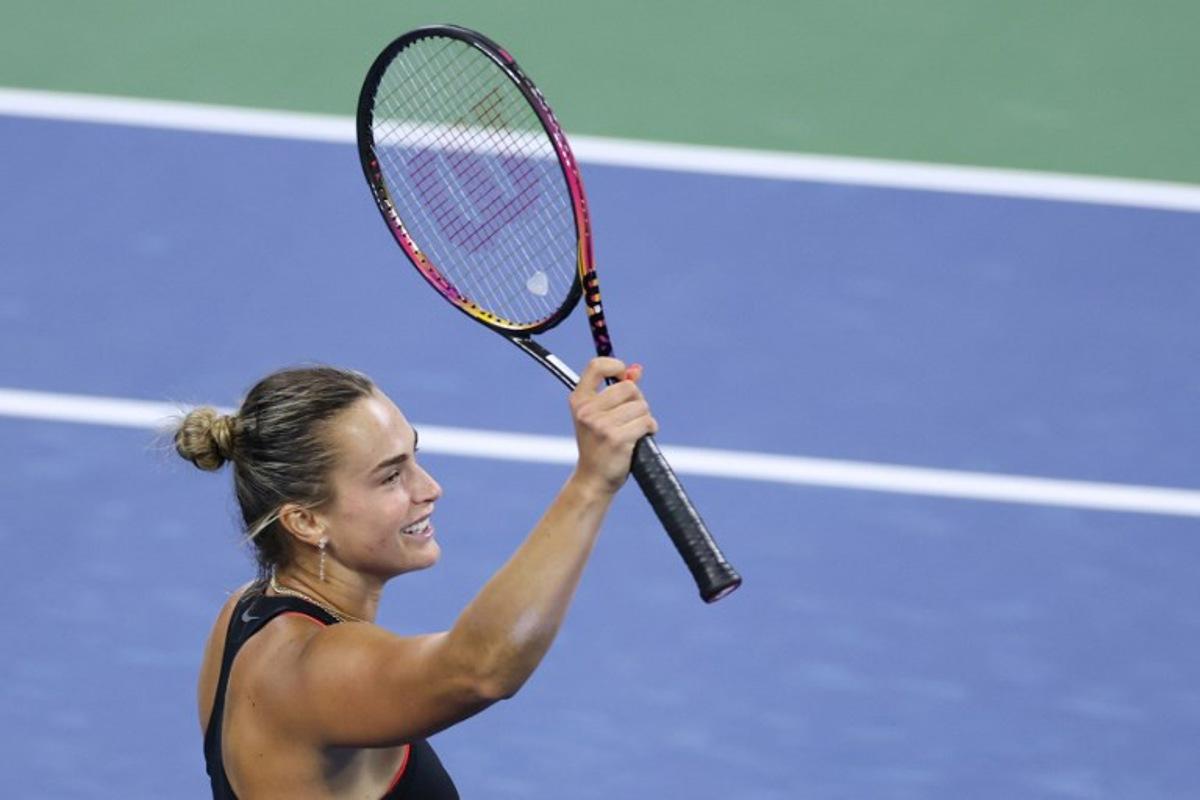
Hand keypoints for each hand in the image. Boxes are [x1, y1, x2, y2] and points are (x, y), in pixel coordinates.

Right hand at [568, 358, 657, 495]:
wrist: (593, 479)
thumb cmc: (599, 445)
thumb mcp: (600, 415)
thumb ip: (616, 391)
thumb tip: (636, 370)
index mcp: (578, 401)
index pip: (596, 366)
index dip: (615, 366)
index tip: (623, 376)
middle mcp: (587, 411)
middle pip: (629, 387)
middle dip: (637, 400)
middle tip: (631, 416)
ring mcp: (601, 425)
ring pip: (641, 406)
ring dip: (644, 417)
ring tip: (634, 430)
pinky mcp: (617, 439)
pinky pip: (646, 422)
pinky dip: (650, 428)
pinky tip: (642, 437)